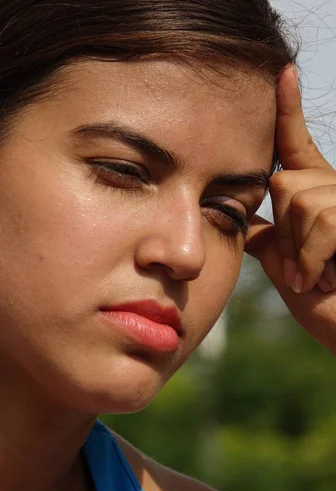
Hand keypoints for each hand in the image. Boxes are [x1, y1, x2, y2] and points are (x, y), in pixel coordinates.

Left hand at [245, 65, 335, 354]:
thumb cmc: (326, 304)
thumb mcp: (289, 266)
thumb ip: (271, 237)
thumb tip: (245, 217)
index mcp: (317, 197)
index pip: (297, 146)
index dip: (288, 111)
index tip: (281, 73)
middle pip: (284, 185)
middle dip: (286, 236)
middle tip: (302, 271)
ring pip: (300, 203)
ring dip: (301, 254)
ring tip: (316, 277)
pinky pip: (322, 223)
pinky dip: (313, 262)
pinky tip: (324, 281)